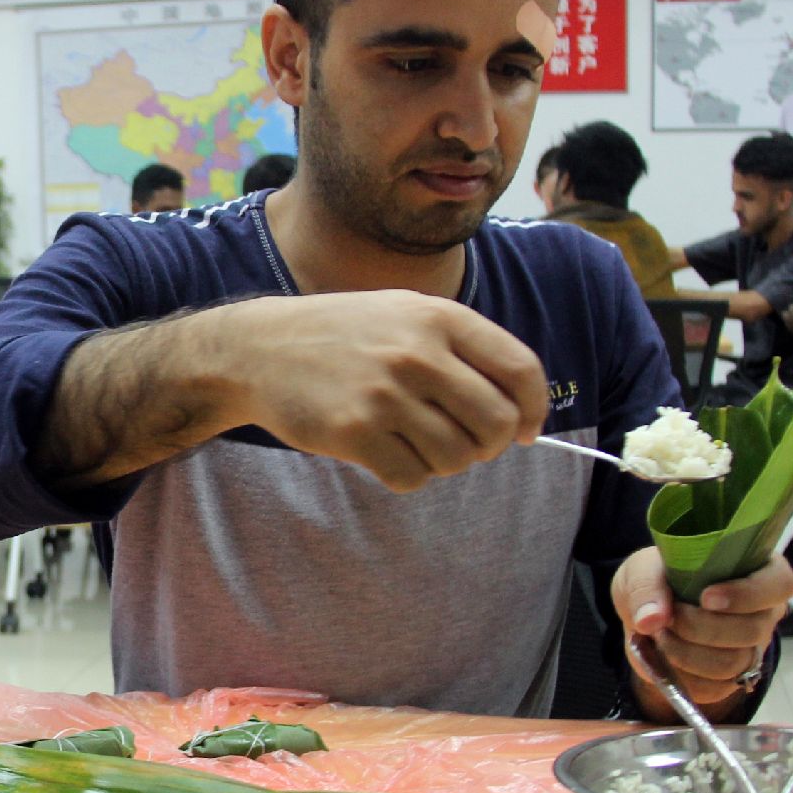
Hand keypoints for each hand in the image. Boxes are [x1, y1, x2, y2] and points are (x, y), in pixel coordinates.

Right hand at [226, 291, 548, 492]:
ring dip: (445, 462)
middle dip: (489, 445)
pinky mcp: (355, 432)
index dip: (534, 408)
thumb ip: (461, 349)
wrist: (259, 348)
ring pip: (457, 457)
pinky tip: (385, 452)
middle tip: (466, 443)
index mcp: (439, 317)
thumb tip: (520, 411)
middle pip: (496, 423)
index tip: (527, 430)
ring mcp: (385, 393)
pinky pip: (413, 478)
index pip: (520, 370)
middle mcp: (417, 352)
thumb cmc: (344, 335)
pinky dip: (408, 475)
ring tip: (416, 442)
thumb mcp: (405, 314)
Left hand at [611, 547, 790, 715]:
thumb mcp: (642, 569)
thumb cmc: (656, 580)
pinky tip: (665, 655)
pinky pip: (714, 688)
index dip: (747, 594)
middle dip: (701, 627)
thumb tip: (651, 620)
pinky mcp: (730, 679)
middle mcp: (763, 612)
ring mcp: (751, 648)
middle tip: (669, 617)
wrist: (644, 614)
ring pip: (733, 662)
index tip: (706, 598)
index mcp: (758, 571)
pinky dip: (682, 675)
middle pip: (752, 630)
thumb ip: (647, 587)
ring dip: (688, 652)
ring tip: (661, 634)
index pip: (779, 584)